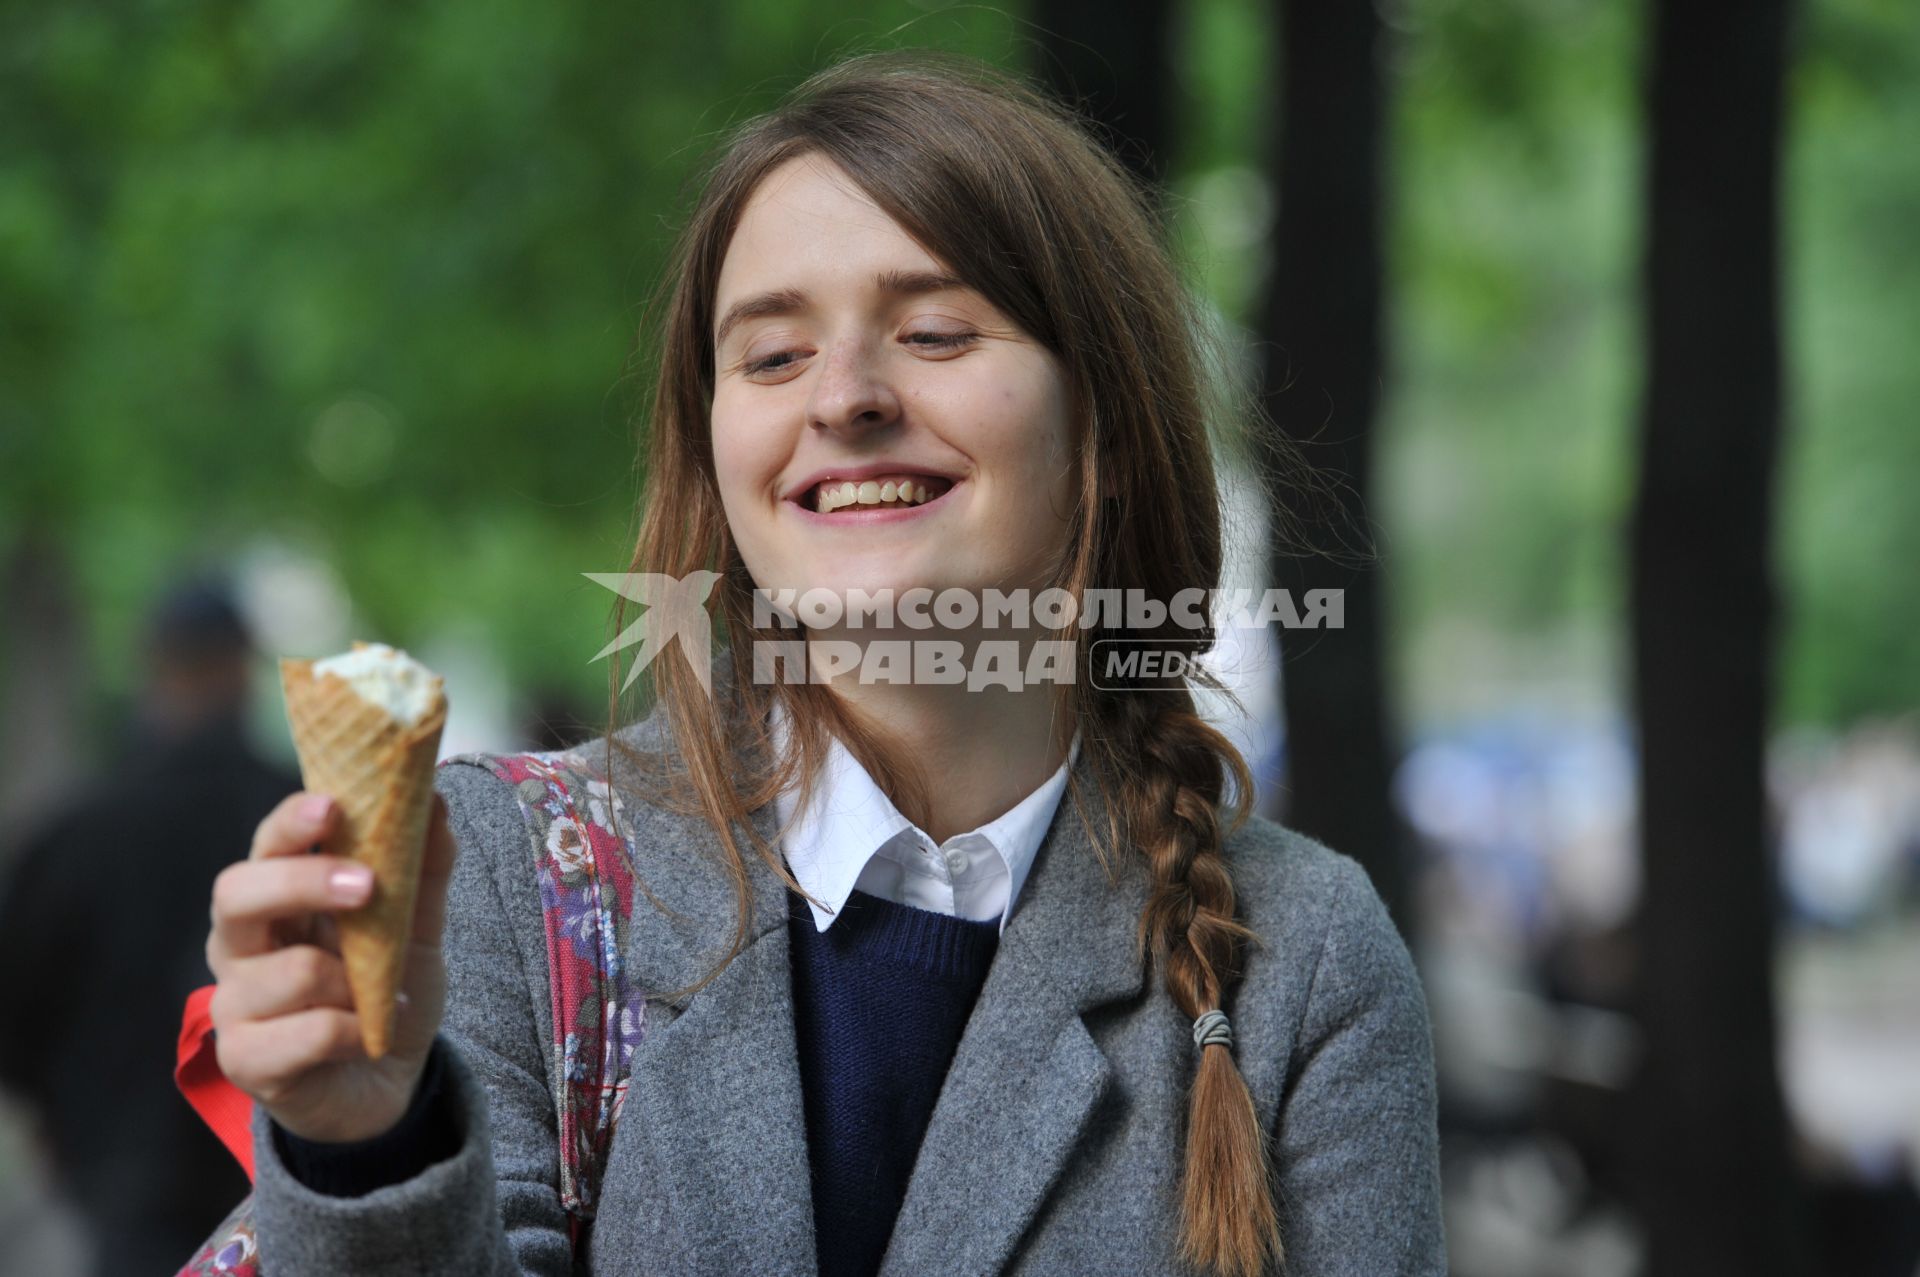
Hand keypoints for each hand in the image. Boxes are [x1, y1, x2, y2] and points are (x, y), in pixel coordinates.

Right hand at [205, 789, 456, 1142]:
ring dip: (355, 983)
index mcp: (274, 899)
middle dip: (302, 882)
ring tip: (377, 995)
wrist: (385, 1082)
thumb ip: (424, 869)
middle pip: (235, 894)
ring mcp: (233, 1003)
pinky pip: (311, 1033)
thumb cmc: (384, 990)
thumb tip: (434, 800)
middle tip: (367, 886)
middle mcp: (239, 944)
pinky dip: (358, 1032)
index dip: (290, 823)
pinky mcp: (245, 1059)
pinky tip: (370, 1036)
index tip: (332, 805)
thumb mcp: (416, 927)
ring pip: (291, 971)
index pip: (265, 845)